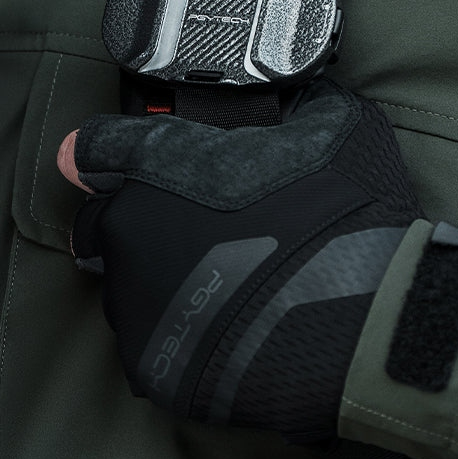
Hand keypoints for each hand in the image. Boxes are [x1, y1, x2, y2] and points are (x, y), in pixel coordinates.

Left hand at [60, 79, 422, 443]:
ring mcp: (134, 300)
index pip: (95, 147)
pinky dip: (177, 336)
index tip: (96, 160)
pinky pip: (149, 342)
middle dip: (127, 224)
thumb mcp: (336, 126)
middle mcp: (130, 229)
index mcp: (161, 164)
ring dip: (154, 281)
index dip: (100, 151)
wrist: (362, 325)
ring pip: (123, 286)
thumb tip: (304, 95)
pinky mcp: (149, 363)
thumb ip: (298, 107)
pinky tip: (221, 332)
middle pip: (99, 224)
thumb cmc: (344, 215)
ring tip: (214, 288)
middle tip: (180, 232)